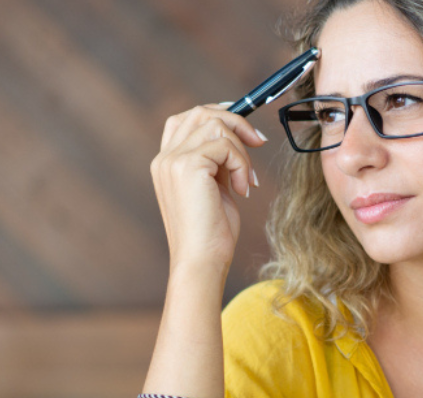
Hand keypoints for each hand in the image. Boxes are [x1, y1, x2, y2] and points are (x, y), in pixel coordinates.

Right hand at [150, 103, 267, 274]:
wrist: (201, 260)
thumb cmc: (211, 233)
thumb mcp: (214, 189)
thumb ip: (218, 164)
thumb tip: (239, 140)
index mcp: (166, 163)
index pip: (185, 119)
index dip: (216, 113)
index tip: (244, 128)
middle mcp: (165, 158)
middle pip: (200, 112)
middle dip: (236, 121)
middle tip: (258, 142)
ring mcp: (173, 160)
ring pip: (217, 126)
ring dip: (241, 150)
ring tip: (246, 180)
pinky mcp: (188, 166)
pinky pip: (225, 146)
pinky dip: (241, 165)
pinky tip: (242, 190)